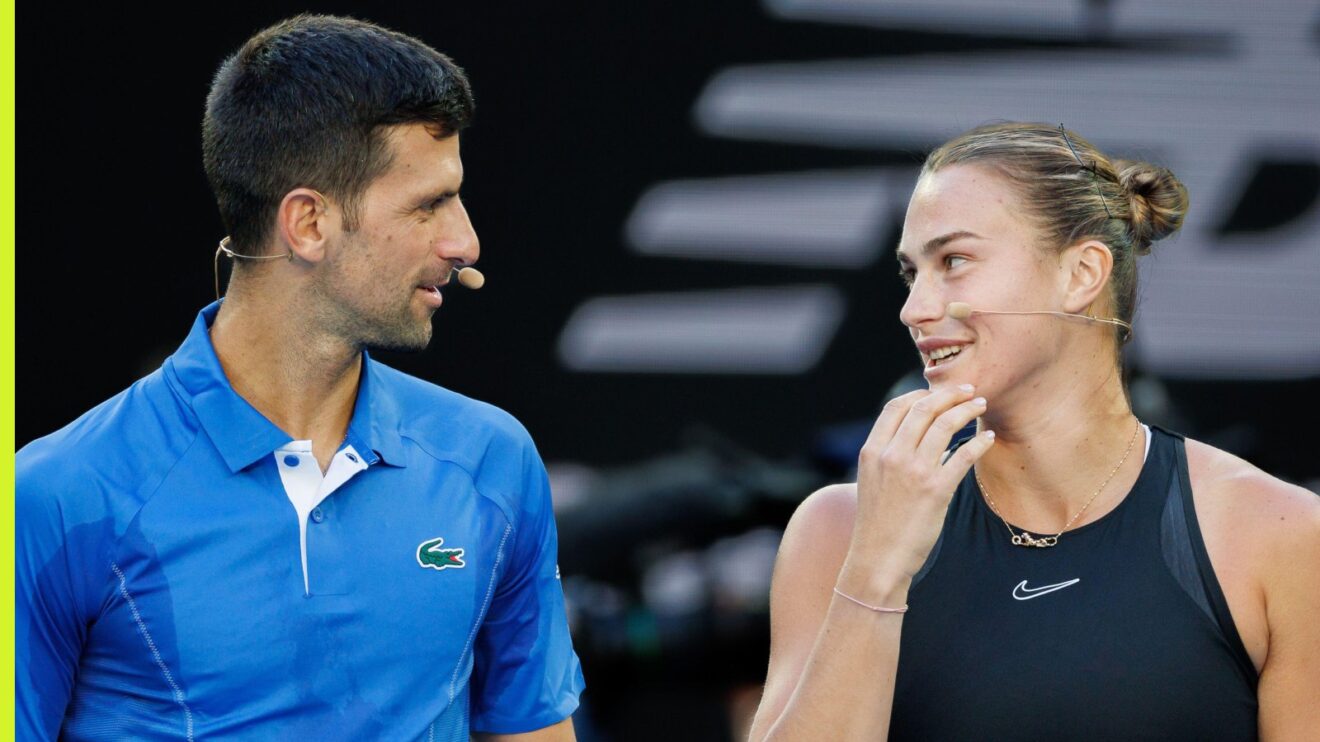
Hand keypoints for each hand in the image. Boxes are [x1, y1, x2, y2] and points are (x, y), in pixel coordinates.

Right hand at [847, 384, 994, 587]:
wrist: (877, 559)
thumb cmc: (876, 523)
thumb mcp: (871, 481)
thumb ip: (886, 456)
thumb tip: (913, 436)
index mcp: (872, 451)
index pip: (896, 407)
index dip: (919, 394)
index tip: (937, 393)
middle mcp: (891, 456)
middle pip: (923, 409)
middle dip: (950, 394)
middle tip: (969, 391)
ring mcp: (914, 472)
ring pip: (945, 425)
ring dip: (967, 410)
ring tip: (981, 406)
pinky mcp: (936, 490)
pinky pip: (963, 456)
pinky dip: (979, 443)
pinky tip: (988, 439)